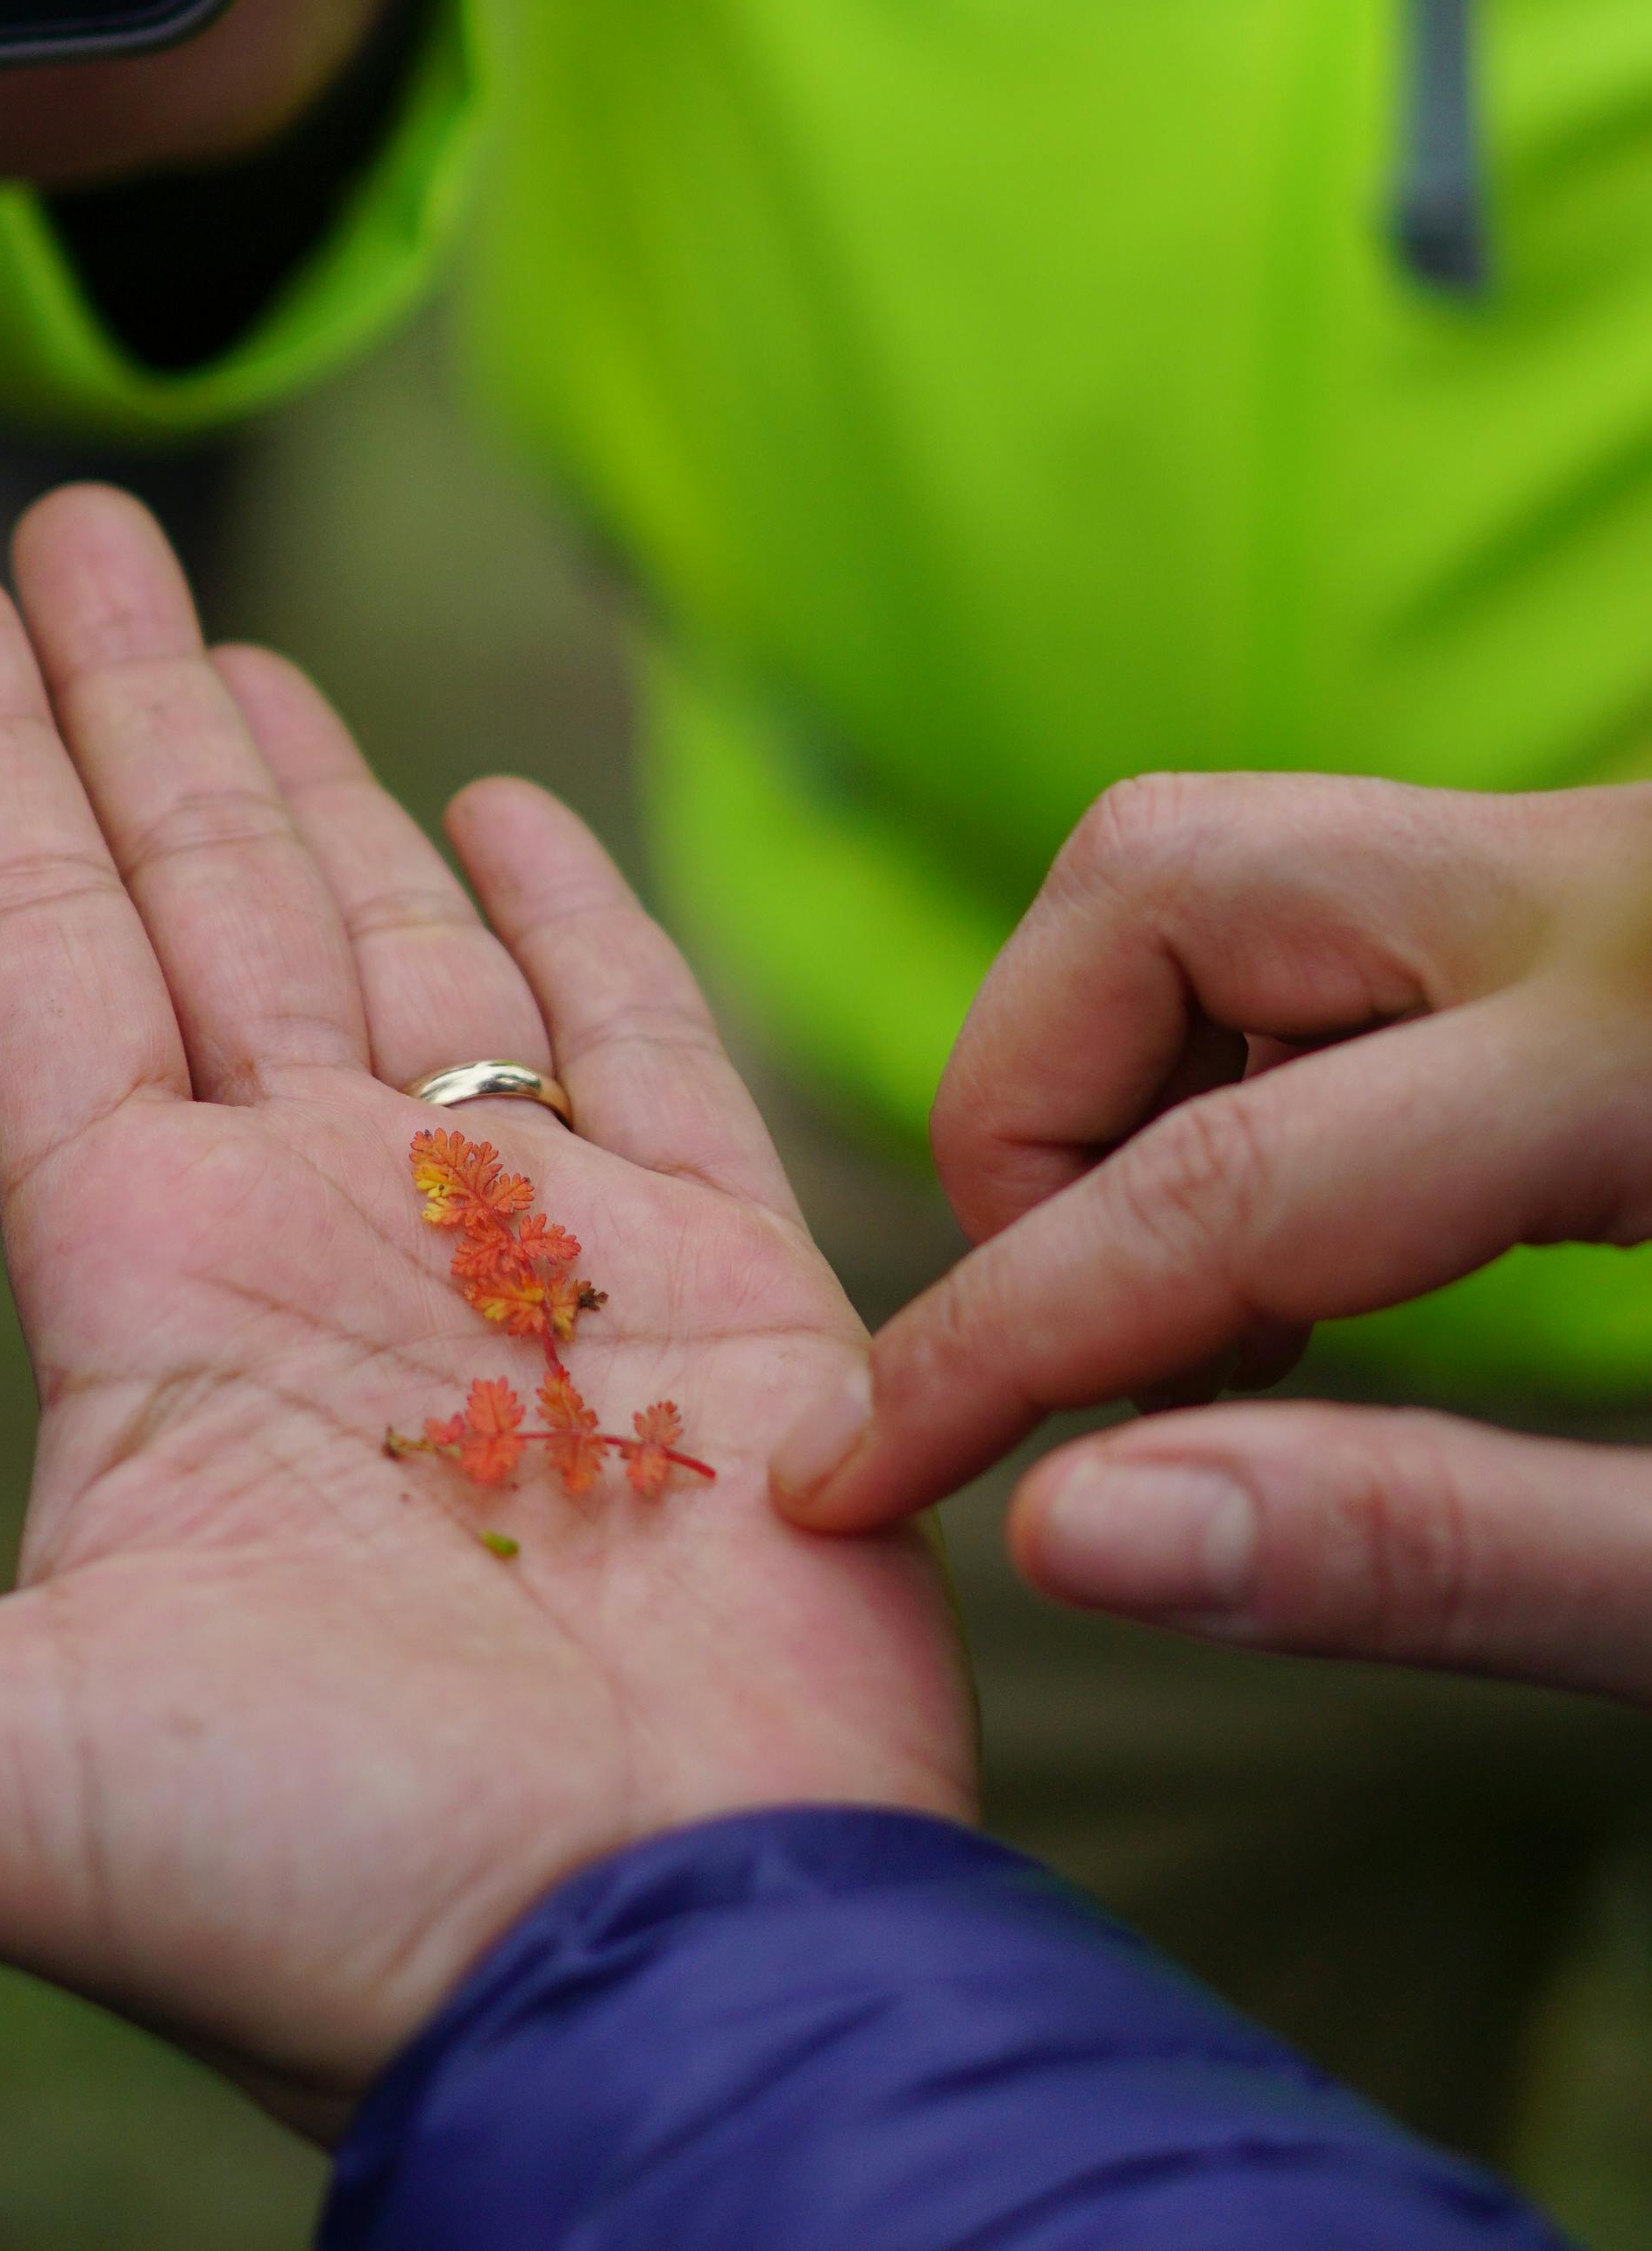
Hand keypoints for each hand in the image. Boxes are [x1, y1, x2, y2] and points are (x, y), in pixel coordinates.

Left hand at [0, 490, 971, 2134]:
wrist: (654, 1965)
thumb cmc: (316, 1884)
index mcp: (147, 1286)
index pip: (32, 953)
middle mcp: (318, 1221)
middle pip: (197, 888)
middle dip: (133, 702)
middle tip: (80, 521)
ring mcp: (519, 1229)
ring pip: (389, 926)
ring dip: (313, 775)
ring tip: (232, 636)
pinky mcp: (718, 1267)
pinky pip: (633, 1027)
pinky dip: (573, 906)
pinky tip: (499, 793)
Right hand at [770, 771, 1651, 1704]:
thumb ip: (1434, 1550)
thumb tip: (1067, 1536)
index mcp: (1651, 1043)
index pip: (1213, 1181)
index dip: (989, 1345)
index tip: (837, 1477)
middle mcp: (1604, 884)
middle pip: (1150, 882)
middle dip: (1033, 1116)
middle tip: (1099, 1347)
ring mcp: (1594, 859)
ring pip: (1202, 865)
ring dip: (1121, 1075)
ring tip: (1215, 1319)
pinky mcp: (1591, 883)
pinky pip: (1311, 903)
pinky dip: (1226, 1053)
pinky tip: (1306, 1240)